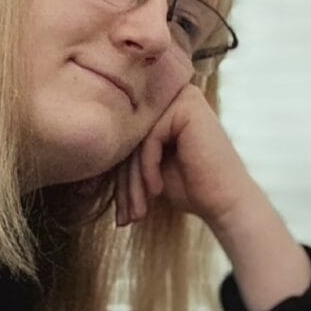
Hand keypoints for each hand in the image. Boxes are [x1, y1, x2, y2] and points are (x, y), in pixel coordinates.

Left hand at [113, 83, 258, 229]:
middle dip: (123, 181)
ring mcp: (181, 98)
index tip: (103, 201)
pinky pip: (149, 139)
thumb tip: (85, 157)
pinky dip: (148, 169)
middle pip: (128, 135)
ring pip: (136, 138)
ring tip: (137, 210)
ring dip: (133, 181)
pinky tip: (156, 190)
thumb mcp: (148, 168)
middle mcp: (172, 95)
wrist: (226, 203)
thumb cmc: (191, 188)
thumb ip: (125, 153)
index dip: (113, 170)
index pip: (124, 133)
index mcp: (162, 106)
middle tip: (124, 215)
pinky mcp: (187, 108)